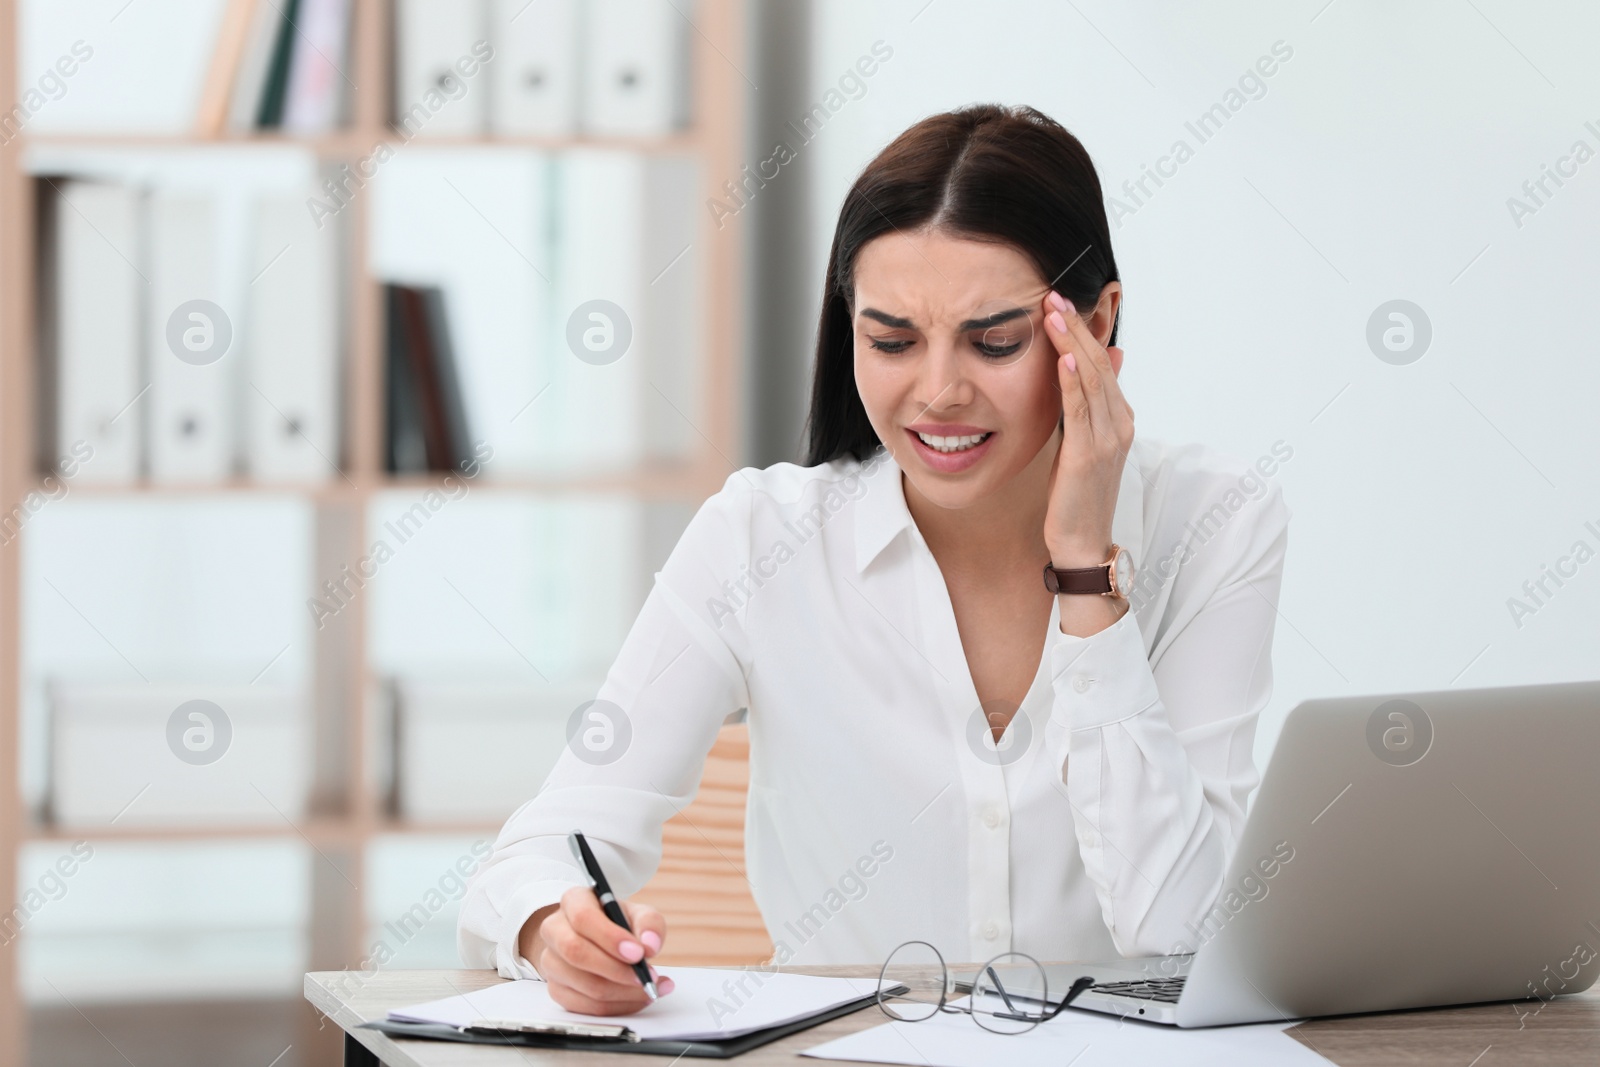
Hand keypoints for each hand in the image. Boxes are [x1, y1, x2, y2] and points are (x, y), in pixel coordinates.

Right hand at [518, 886, 673, 1013]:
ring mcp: (551, 961)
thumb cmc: (619, 924)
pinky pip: (586, 1007)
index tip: (638, 953)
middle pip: (576, 953)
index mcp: (573, 901)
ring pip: (584, 985)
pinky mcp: (556, 989)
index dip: (610, 938)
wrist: (598, 940)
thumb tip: (649, 946)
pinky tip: (637, 998)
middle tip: (646, 978)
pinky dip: (617, 1007)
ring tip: (650, 988)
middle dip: (616, 970)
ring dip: (623, 993)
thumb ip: (649, 924)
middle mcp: (554, 929)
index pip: (583, 918)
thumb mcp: (638, 914)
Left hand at [1040, 290, 1134, 565]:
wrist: (1083, 540)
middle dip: (1076, 327)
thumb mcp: (1084, 442)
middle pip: (1100, 363)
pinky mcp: (1088, 455)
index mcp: (1119, 418)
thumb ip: (1092, 404)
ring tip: (1053, 313)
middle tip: (1054, 295)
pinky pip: (1081, 410)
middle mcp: (1120, 423)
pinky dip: (1073, 381)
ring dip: (1072, 343)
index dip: (1083, 331)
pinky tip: (1065, 357)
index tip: (1060, 303)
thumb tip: (1106, 360)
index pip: (1103, 363)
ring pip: (1092, 379)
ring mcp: (1108, 438)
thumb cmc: (1077, 494)